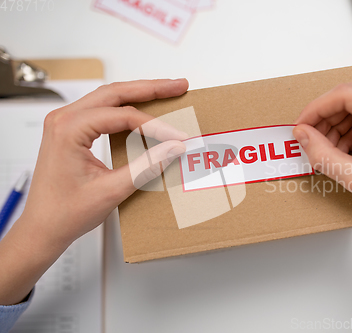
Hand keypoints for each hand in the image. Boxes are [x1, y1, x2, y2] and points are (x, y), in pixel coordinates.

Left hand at [0, 79, 188, 304]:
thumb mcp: (111, 191)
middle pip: (115, 93)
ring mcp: (66, 124)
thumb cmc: (64, 213)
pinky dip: (126, 108)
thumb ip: (146, 166)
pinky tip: (144, 109)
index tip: (178, 137)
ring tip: (167, 91)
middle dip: (151, 88)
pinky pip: (102, 111)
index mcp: (69, 130)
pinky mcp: (71, 132)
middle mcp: (64, 120)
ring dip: (139, 93)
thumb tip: (174, 148)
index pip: (123, 116)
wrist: (41, 228)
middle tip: (179, 86)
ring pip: (109, 98)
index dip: (156, 125)